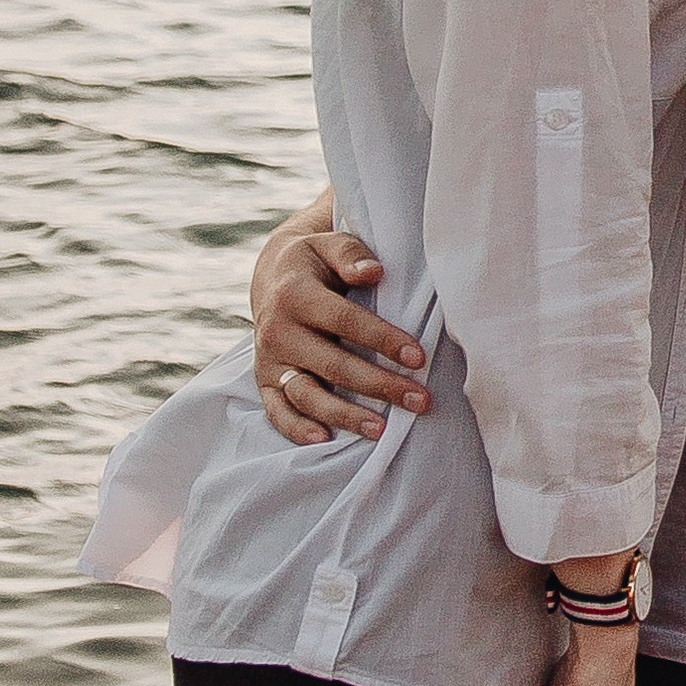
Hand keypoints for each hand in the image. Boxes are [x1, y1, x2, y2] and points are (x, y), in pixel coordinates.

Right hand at [251, 207, 430, 445]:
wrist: (272, 275)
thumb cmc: (316, 261)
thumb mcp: (329, 245)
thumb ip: (351, 255)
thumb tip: (375, 271)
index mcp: (296, 295)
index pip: (345, 322)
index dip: (383, 340)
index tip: (419, 357)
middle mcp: (278, 331)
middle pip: (333, 365)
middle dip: (379, 385)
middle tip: (420, 401)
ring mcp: (269, 360)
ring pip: (306, 394)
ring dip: (344, 415)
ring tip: (382, 430)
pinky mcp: (265, 381)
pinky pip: (277, 410)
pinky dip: (296, 429)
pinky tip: (324, 440)